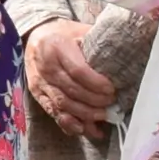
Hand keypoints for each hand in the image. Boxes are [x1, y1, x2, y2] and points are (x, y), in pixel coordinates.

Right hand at [24, 20, 115, 135]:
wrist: (35, 35)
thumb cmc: (63, 33)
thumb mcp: (79, 31)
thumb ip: (96, 43)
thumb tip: (123, 54)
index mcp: (56, 47)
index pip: (78, 71)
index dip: (96, 84)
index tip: (112, 89)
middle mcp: (45, 67)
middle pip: (72, 91)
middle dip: (94, 101)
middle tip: (111, 104)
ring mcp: (40, 82)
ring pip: (63, 104)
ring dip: (85, 115)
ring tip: (102, 116)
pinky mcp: (37, 94)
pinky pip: (53, 112)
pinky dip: (69, 124)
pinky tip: (84, 129)